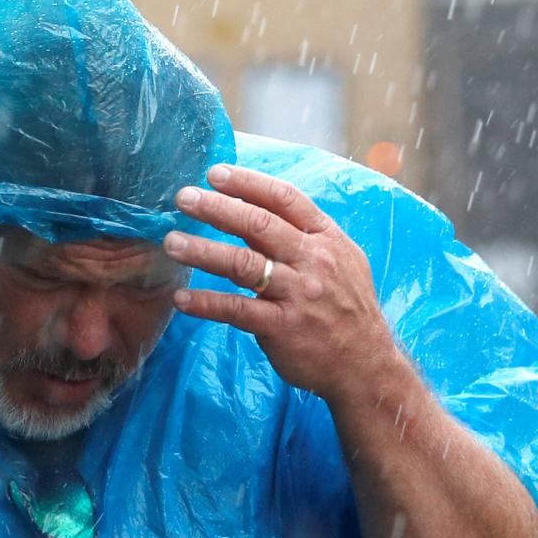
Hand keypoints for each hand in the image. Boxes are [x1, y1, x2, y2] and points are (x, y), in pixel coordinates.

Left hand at [163, 164, 410, 404]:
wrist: (365, 363)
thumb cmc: (346, 308)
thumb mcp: (340, 261)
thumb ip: (302, 237)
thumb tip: (256, 212)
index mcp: (325, 238)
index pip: (284, 199)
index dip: (248, 183)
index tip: (215, 173)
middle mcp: (313, 260)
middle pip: (259, 224)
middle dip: (218, 208)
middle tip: (184, 197)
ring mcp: (297, 294)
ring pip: (243, 264)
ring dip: (203, 251)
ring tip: (172, 243)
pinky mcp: (282, 327)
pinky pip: (237, 310)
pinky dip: (207, 303)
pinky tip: (182, 298)